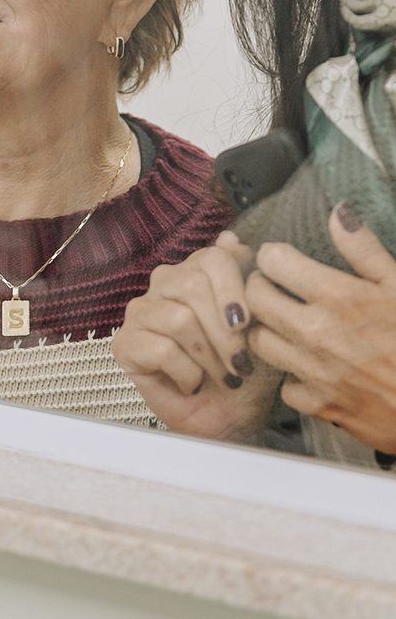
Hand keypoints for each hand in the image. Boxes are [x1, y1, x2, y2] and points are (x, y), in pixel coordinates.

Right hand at [111, 231, 280, 439]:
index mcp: (198, 272)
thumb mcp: (261, 327)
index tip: (247, 324)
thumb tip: (231, 239)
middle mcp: (165, 285)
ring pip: (179, 319)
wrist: (232, 419)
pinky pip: (161, 349)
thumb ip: (248, 282)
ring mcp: (142, 312)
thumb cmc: (246, 372)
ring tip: (222, 376)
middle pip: (192, 285)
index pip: (212, 258)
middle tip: (241, 363)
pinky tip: (193, 383)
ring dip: (210, 357)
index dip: (232, 289)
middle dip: (224, 332)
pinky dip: (188, 374)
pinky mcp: (125, 344)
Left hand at [245, 203, 395, 454]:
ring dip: (267, 328)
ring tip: (284, 322)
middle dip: (260, 286)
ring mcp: (314, 372)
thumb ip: (363, 249)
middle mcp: (317, 333)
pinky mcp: (319, 406)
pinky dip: (291, 376)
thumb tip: (337, 212)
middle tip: (274, 286)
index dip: (273, 255)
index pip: (273, 262)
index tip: (281, 258)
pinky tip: (307, 366)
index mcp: (338, 297)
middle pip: (254, 299)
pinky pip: (284, 387)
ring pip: (259, 342)